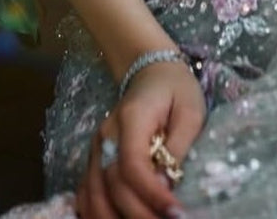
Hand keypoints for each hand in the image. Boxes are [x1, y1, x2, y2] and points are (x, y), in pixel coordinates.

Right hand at [76, 60, 205, 218]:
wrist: (151, 72)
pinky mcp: (94, 158)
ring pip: (93, 194)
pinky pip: (86, 192)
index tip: (175, 213)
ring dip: (112, 218)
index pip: (133, 165)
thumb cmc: (175, 89)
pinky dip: (93, 213)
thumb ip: (178, 147)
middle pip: (111, 185)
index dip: (151, 194)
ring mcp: (96, 148)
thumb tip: (167, 185)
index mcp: (131, 119)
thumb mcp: (190, 111)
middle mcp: (106, 136)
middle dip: (137, 214)